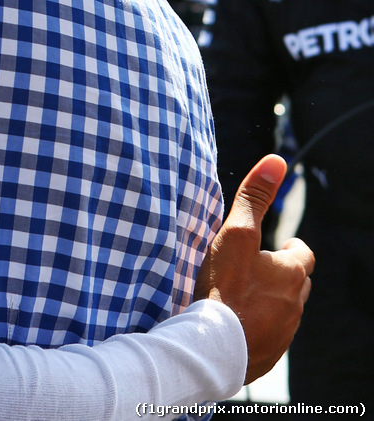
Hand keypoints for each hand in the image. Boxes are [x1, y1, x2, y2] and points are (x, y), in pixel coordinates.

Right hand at [196, 154, 314, 383]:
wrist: (212, 346)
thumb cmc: (223, 287)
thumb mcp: (236, 234)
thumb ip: (255, 198)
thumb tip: (276, 161)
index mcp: (291, 273)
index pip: (303, 254)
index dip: (290, 248)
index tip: (278, 245)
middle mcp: (295, 304)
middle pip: (296, 284)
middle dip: (281, 275)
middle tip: (255, 269)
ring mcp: (283, 332)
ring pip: (283, 311)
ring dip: (269, 302)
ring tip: (241, 297)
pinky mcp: (268, 354)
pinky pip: (268, 336)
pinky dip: (257, 327)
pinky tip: (235, 325)